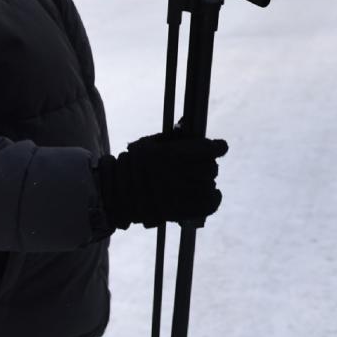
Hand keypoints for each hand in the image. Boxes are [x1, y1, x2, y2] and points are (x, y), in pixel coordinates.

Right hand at [99, 132, 225, 228]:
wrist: (116, 193)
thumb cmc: (133, 164)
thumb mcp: (149, 144)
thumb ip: (173, 137)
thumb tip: (191, 125)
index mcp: (168, 154)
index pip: (207, 149)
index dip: (218, 147)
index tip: (220, 147)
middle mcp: (175, 175)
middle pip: (210, 169)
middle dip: (209, 164)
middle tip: (203, 164)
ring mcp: (177, 195)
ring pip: (209, 186)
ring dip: (208, 181)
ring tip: (201, 179)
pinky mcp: (177, 212)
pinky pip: (207, 206)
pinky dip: (213, 199)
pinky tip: (212, 194)